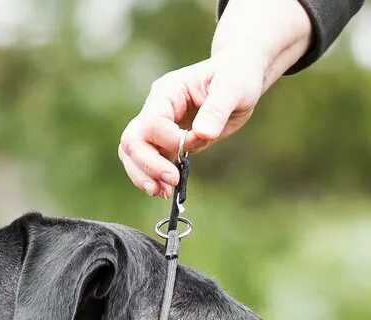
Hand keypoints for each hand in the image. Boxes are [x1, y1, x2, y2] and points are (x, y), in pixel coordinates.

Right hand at [117, 0, 311, 196]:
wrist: (238, 74)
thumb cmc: (236, 75)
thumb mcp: (233, 88)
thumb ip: (216, 110)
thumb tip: (202, 135)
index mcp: (168, 91)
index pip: (153, 123)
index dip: (171, 141)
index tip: (196, 143)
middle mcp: (157, 107)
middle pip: (133, 139)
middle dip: (148, 164)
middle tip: (171, 182)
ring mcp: (159, 124)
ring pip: (132, 152)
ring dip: (143, 175)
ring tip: (162, 193)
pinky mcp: (167, 140)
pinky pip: (148, 159)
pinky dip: (152, 177)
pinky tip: (166, 191)